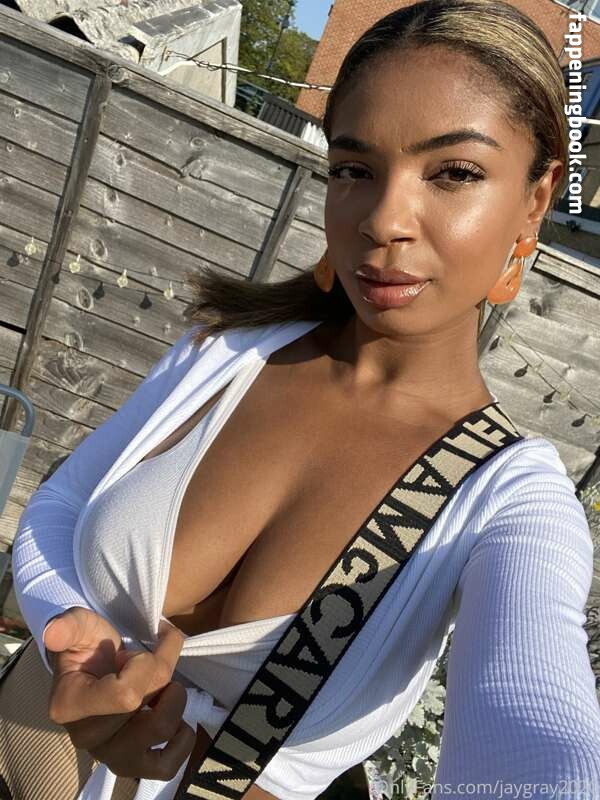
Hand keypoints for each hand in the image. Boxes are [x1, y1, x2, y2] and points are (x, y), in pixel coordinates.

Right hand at [44, 607, 195, 780]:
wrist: (92, 666)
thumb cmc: (87, 645)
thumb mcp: (79, 625)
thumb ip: (68, 625)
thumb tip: (53, 633)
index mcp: (69, 706)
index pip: (126, 695)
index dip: (142, 665)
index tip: (128, 654)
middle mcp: (86, 739)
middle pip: (148, 713)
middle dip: (161, 676)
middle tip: (147, 664)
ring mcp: (109, 755)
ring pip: (161, 733)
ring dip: (174, 701)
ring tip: (162, 687)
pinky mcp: (132, 765)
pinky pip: (166, 767)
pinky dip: (182, 740)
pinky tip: (178, 717)